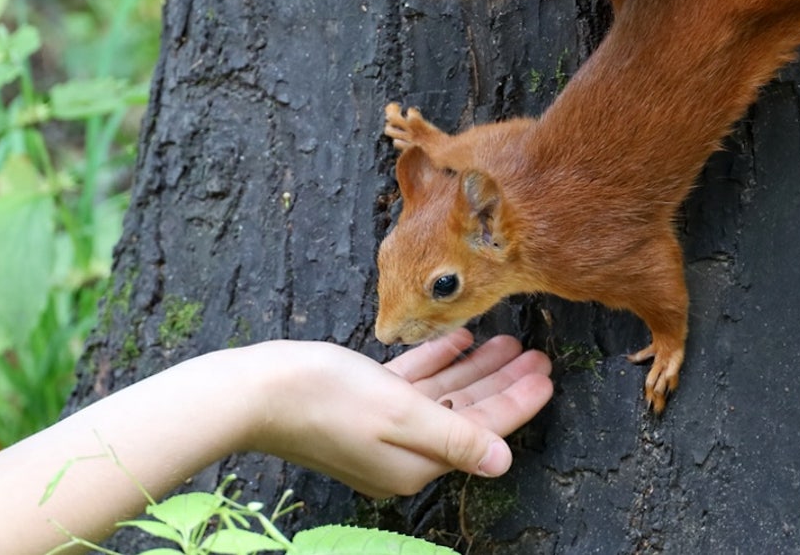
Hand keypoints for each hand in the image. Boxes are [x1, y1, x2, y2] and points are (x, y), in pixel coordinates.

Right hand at [246, 330, 552, 496]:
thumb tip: (502, 463)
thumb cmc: (323, 398)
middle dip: (504, 383)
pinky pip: (412, 384)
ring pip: (443, 394)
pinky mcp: (363, 406)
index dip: (518, 402)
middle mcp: (402, 452)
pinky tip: (459, 338)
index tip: (548, 377)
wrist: (251, 392)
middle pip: (467, 412)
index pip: (482, 431)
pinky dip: (436, 361)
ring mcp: (381, 429)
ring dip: (475, 367)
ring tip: (508, 340)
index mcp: (415, 463)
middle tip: (538, 355)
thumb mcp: (399, 414)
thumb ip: (455, 437)